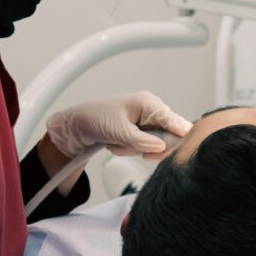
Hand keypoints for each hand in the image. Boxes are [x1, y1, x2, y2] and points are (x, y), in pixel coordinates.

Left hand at [45, 91, 191, 157]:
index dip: (179, 137)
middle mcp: (151, 111)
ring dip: (136, 149)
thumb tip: (163, 148)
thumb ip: (142, 141)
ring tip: (118, 144)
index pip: (173, 121)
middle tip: (138, 152)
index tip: (179, 150)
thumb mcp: (119, 132)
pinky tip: (117, 145)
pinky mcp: (140, 133)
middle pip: (168, 136)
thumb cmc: (96, 119)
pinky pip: (144, 147)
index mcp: (148, 103)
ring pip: (155, 145)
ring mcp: (146, 122)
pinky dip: (131, 150)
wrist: (76, 125)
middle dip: (149, 147)